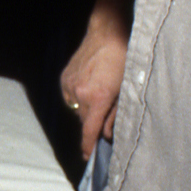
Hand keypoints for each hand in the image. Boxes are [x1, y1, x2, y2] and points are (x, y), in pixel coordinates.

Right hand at [61, 13, 127, 158]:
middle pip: (84, 120)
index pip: (89, 131)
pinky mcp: (64, 77)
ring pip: (77, 107)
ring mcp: (69, 85)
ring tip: (99, 90)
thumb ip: (115, 114)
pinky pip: (70, 95)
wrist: (108, 32)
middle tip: (105, 111)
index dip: (88, 146)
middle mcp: (80, 94)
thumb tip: (106, 132)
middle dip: (93, 120)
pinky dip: (79, 95)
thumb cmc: (124, 59)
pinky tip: (90, 82)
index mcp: (97, 99)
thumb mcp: (125, 89)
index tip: (87, 157)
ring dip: (86, 106)